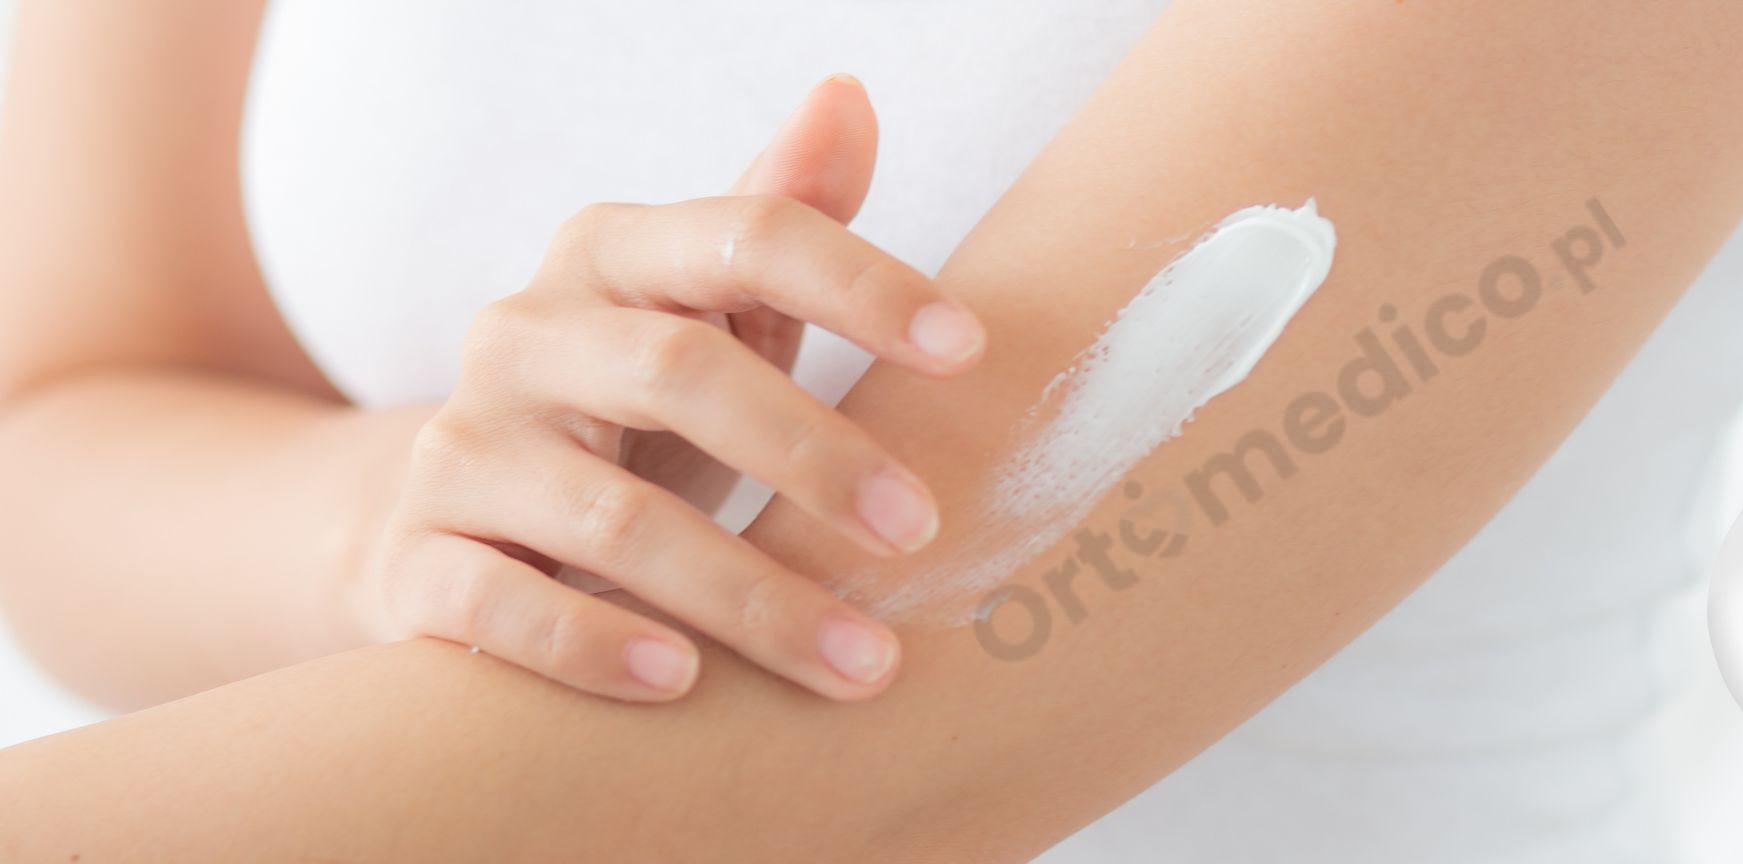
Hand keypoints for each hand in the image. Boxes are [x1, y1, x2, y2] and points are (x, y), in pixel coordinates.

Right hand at [361, 76, 980, 701]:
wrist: (445, 525)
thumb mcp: (709, 314)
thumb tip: (849, 96)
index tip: (971, 349)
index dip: (860, 284)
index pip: (745, 234)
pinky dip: (594, 644)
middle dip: (815, 457)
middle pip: (680, 373)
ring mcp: (461, 447)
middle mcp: (525, 333)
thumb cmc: (632, 416)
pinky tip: (686, 684)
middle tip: (924, 533)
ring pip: (610, 517)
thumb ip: (783, 216)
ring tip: (862, 661)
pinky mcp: (415, 560)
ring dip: (749, 595)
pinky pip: (498, 603)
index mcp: (615, 255)